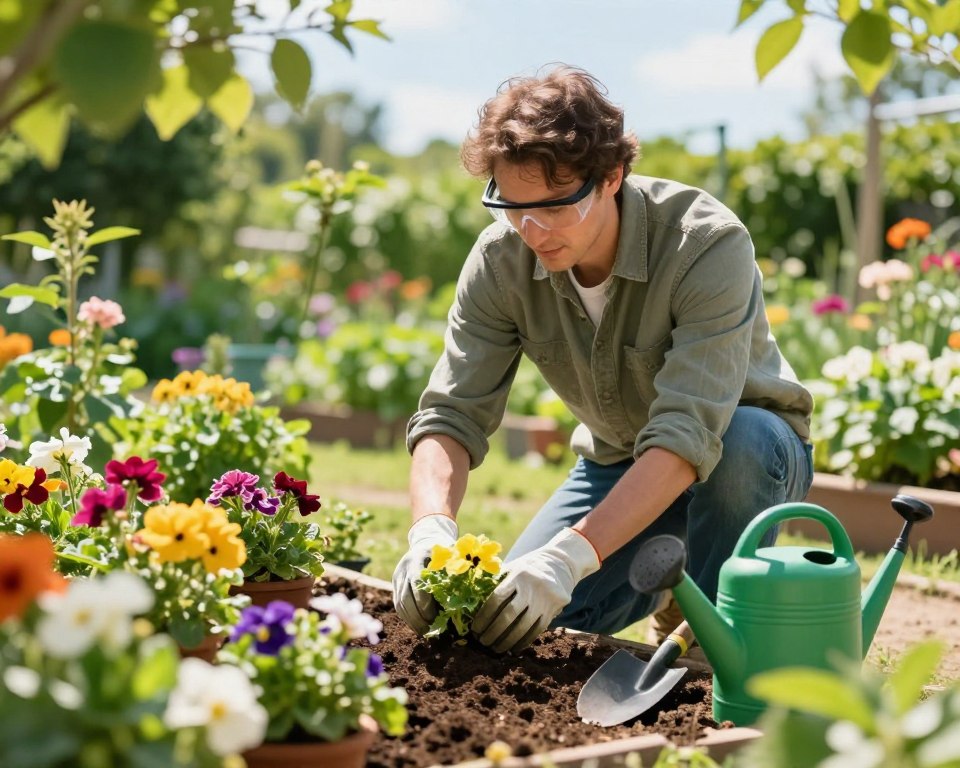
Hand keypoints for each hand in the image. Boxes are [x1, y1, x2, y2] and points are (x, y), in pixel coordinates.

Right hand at [392, 514, 457, 634]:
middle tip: (431, 630)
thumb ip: (456, 568)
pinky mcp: (395, 586)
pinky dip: (408, 619)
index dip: (423, 601)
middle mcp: (403, 568)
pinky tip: (419, 628)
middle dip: (418, 616)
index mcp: (417, 558)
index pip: (416, 582)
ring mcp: (397, 578)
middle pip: (405, 596)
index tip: (434, 615)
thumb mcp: (450, 555)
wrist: (425, 543)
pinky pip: (398, 606)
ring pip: (400, 604)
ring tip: (426, 632)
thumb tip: (468, 591)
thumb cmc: (444, 552)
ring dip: (412, 621)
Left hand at [472, 528, 599, 653]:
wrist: (560, 562)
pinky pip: (537, 629)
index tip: (475, 628)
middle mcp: (532, 586)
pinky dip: (524, 641)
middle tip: (483, 642)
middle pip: (509, 615)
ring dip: (508, 641)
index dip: (484, 616)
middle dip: (493, 632)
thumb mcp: (513, 567)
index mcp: (518, 574)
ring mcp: (545, 598)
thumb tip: (472, 602)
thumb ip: (496, 582)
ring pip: (523, 626)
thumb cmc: (528, 567)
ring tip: (496, 649)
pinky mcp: (554, 608)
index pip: (497, 598)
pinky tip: (514, 648)